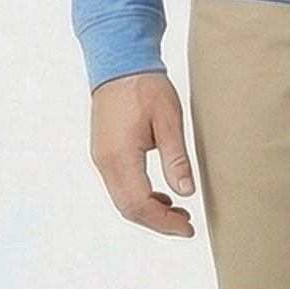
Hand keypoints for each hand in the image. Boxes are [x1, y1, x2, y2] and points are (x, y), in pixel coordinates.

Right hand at [90, 70, 196, 236]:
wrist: (119, 61)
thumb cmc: (145, 85)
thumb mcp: (169, 119)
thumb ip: (176, 158)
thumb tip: (186, 192)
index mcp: (120, 156)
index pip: (140, 205)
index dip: (164, 222)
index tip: (187, 227)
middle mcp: (105, 162)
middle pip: (128, 208)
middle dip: (157, 221)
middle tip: (185, 223)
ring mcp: (101, 157)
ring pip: (123, 199)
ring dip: (148, 210)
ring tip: (177, 210)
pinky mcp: (104, 151)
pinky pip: (119, 185)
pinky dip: (139, 195)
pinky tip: (159, 193)